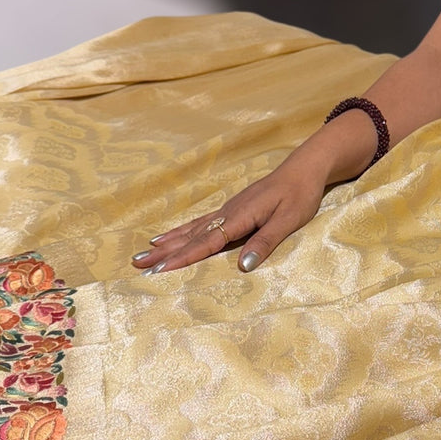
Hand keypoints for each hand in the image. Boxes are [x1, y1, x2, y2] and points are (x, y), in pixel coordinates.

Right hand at [131, 158, 326, 275]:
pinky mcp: (230, 209)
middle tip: (137, 265)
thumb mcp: (288, 221)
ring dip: (167, 244)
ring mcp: (226, 210)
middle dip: (164, 253)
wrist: (303, 169)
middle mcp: (227, 213)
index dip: (183, 258)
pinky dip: (181, 231)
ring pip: (191, 230)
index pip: (206, 242)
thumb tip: (242, 266)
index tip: (160, 270)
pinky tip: (168, 237)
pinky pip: (199, 223)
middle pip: (191, 237)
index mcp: (240, 217)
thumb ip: (264, 242)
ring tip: (143, 254)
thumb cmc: (299, 196)